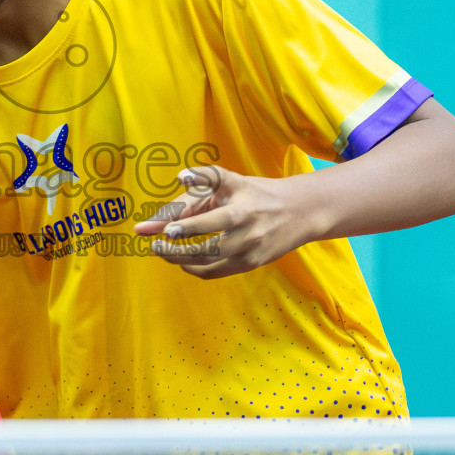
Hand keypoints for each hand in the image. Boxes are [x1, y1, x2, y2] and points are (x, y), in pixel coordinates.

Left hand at [132, 164, 310, 277]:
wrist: (299, 211)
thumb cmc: (254, 194)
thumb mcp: (229, 183)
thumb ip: (196, 189)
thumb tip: (169, 193)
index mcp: (239, 198)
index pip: (209, 210)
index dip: (186, 222)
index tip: (165, 229)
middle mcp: (246, 223)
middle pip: (208, 244)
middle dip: (177, 247)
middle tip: (155, 244)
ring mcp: (250, 246)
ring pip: (209, 261)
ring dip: (181, 259)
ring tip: (163, 251)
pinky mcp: (252, 263)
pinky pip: (216, 272)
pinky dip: (195, 269)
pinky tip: (183, 262)